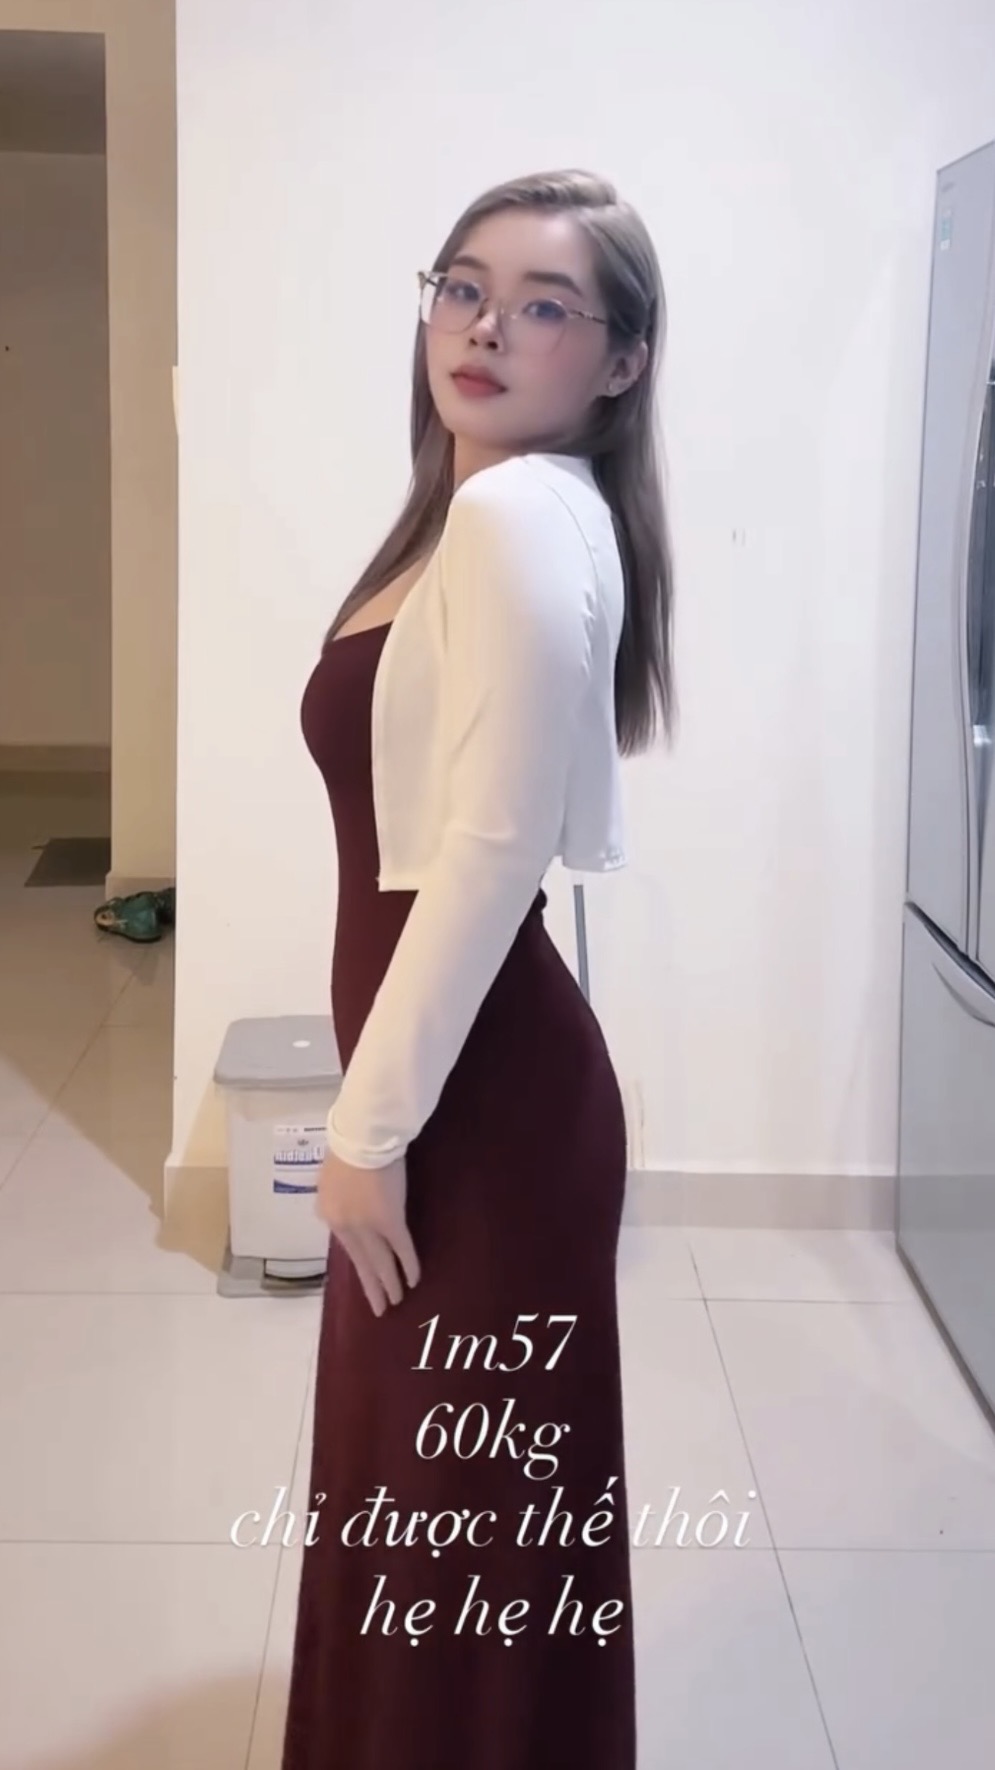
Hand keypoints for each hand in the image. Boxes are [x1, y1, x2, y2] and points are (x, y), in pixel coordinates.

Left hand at [315, 1148, 419, 1315]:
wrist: (363, 1137)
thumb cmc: (349, 1146)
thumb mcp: (332, 1175)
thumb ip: (337, 1195)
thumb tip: (347, 1205)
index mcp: (328, 1213)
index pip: (345, 1245)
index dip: (359, 1261)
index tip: (365, 1276)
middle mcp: (344, 1226)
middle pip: (360, 1261)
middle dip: (371, 1285)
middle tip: (380, 1307)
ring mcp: (367, 1226)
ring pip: (380, 1261)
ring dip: (389, 1283)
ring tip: (396, 1300)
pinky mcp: (390, 1222)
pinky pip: (401, 1249)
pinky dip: (408, 1266)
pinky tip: (414, 1280)